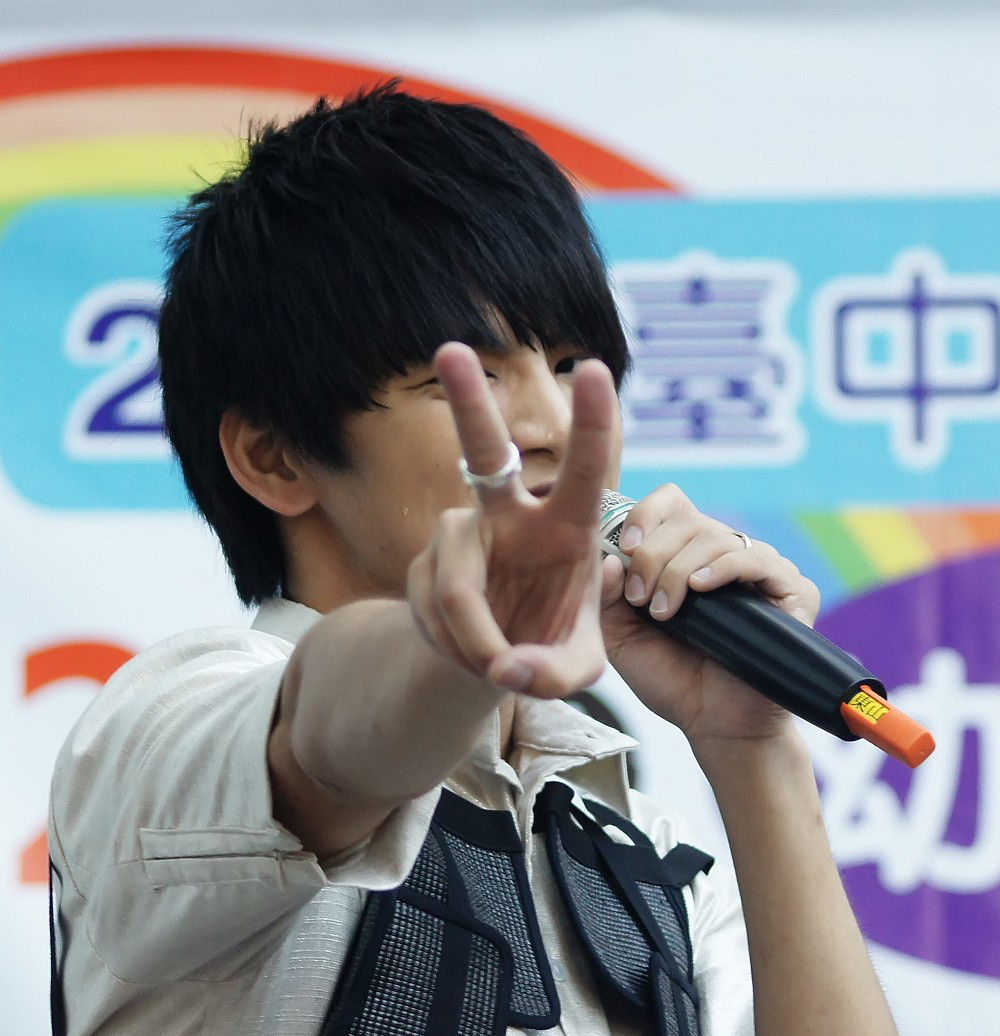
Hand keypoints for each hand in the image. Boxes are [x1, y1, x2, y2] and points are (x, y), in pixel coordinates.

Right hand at [406, 342, 617, 697]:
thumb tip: (509, 669)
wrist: (496, 663)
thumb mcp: (575, 670)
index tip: (593, 367)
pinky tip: (472, 655)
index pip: (586, 469)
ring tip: (496, 668)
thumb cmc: (548, 646)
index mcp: (567, 526)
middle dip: (467, 403)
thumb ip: (558, 675)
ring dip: (477, 643)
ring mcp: (460, 536)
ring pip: (457, 589)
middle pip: (485, 453)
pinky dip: (459, 651)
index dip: (593, 422)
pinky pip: (436, 615)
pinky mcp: (423, 566)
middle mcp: (510, 516)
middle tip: (451, 350)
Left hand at [600, 484, 820, 745]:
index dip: (645, 516)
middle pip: (687, 520)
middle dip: (652, 555)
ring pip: (715, 537)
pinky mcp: (791, 591)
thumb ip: (606, 597)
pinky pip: (755, 558)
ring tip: (664, 613)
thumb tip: (609, 555)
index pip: (672, 504)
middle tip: (641, 599)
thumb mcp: (622, 638)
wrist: (714, 726)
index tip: (624, 548)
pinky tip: (700, 589)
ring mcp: (761, 571)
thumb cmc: (673, 681)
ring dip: (678, 571)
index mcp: (688, 557)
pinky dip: (721, 568)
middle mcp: (726, 556)